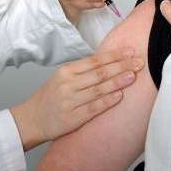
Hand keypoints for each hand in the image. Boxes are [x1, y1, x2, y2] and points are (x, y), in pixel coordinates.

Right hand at [9, 47, 143, 150]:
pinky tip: (120, 96)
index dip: (114, 55)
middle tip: (139, 62)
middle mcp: (67, 84)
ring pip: (98, 89)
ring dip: (118, 82)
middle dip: (122, 66)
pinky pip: (93, 108)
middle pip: (99, 73)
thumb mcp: (62, 78)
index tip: (130, 51)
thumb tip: (111, 63)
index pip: (95, 61)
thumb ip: (83, 72)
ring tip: (133, 76)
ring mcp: (69, 101)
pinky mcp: (71, 118)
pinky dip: (107, 101)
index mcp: (66, 71)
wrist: (31, 120)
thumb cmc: (50, 98)